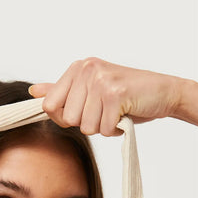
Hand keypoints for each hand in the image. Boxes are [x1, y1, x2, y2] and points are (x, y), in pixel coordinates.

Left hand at [29, 58, 183, 135]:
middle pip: (67, 119)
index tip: (85, 112)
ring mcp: (101, 80)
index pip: (49, 106)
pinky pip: (104, 129)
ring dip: (103, 127)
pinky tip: (125, 116)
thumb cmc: (127, 96)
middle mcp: (87, 69)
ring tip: (116, 113)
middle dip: (87, 123)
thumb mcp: (91, 90)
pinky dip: (115, 130)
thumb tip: (33, 92)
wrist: (164, 93)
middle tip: (105, 111)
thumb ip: (61, 91)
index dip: (64, 118)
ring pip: (86, 126)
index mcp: (78, 68)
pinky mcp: (116, 94)